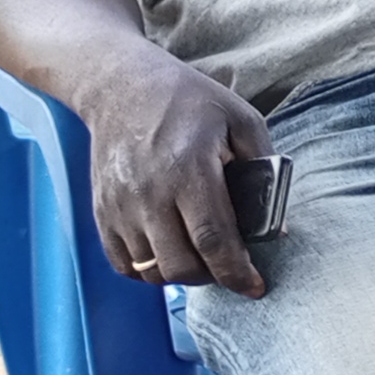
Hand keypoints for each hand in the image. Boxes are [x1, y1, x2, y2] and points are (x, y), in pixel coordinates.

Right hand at [85, 52, 277, 297]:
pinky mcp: (101, 212)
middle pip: (180, 265)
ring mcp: (120, 206)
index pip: (213, 239)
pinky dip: (149, 269)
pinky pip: (124, 264)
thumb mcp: (241, 118)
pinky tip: (170, 252)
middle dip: (212, 277)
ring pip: (151, 270)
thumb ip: (263, 167)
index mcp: (189, 170)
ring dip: (181, 274)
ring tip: (202, 258)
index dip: (236, 272)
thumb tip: (273, 222)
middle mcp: (149, 194)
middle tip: (230, 269)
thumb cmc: (189, 101)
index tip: (255, 288)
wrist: (121, 86)